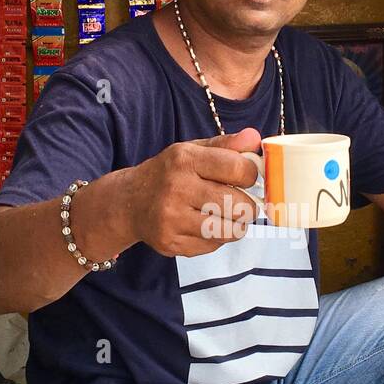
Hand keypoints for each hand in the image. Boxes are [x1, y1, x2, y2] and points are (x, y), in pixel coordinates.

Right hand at [124, 127, 261, 256]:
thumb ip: (226, 145)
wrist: (128, 202)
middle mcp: (177, 188)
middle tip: (241, 203)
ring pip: (230, 231)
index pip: (238, 168)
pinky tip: (206, 226)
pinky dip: (217, 238)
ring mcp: (172, 218)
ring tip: (227, 216)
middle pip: (239, 205)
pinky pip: (213, 246)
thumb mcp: (192, 150)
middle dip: (248, 206)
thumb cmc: (169, 174)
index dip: (251, 175)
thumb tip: (255, 138)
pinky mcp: (171, 242)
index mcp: (185, 160)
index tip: (246, 178)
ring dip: (236, 225)